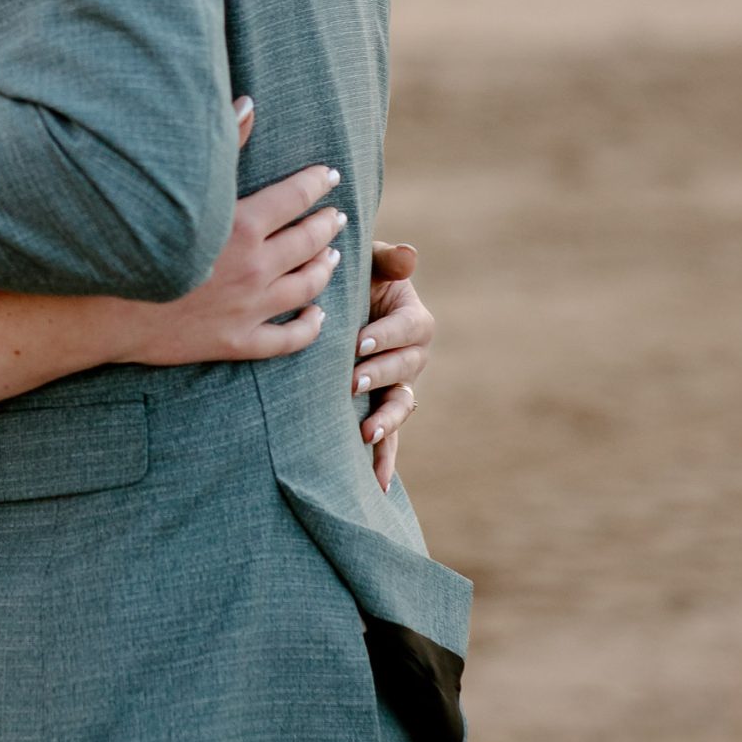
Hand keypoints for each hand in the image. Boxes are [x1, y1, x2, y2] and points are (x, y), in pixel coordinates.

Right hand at [113, 101, 343, 369]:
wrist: (100, 309)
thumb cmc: (132, 237)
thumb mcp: (179, 186)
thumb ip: (221, 143)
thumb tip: (248, 103)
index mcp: (243, 225)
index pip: (296, 196)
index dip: (317, 183)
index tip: (329, 175)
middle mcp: (255, 267)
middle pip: (308, 241)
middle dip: (326, 225)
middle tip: (336, 216)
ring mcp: (249, 308)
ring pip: (306, 287)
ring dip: (324, 269)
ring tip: (333, 257)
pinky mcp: (236, 341)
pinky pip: (287, 339)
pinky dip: (309, 328)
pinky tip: (317, 318)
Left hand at [355, 242, 432, 492]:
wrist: (329, 304)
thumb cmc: (351, 275)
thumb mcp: (367, 261)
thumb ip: (387, 260)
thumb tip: (409, 256)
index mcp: (413, 318)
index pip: (410, 329)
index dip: (388, 335)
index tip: (360, 341)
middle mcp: (410, 355)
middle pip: (407, 369)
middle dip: (381, 375)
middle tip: (352, 381)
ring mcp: (396, 385)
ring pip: (400, 405)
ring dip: (386, 420)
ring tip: (366, 433)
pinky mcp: (378, 407)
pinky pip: (389, 437)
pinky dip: (386, 459)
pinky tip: (379, 485)